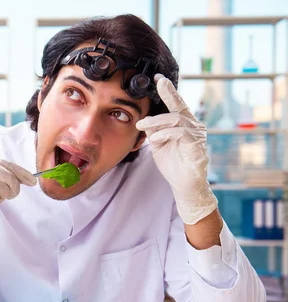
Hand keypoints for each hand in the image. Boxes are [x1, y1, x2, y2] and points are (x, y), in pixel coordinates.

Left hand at [136, 74, 217, 224]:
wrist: (182, 183)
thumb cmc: (172, 163)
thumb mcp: (158, 143)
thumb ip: (154, 130)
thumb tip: (144, 120)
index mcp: (183, 123)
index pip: (176, 103)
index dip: (168, 90)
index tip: (159, 77)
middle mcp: (193, 125)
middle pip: (179, 105)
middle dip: (168, 93)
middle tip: (158, 84)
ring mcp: (197, 134)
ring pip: (176, 119)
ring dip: (156, 121)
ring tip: (143, 127)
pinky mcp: (197, 145)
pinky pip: (181, 132)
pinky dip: (165, 133)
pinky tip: (156, 138)